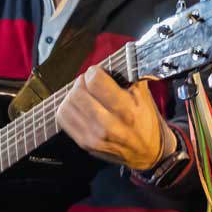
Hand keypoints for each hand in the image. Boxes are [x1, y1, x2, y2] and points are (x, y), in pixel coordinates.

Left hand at [56, 65, 173, 171]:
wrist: (147, 151)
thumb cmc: (145, 119)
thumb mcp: (144, 94)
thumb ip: (128, 75)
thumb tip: (111, 59)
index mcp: (127, 109)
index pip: (95, 80)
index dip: (95, 72)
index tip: (99, 73)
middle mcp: (109, 125)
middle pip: (78, 92)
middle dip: (83, 82)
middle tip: (91, 83)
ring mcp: (94, 136)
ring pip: (67, 104)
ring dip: (74, 94)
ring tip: (85, 95)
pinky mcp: (84, 143)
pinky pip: (63, 118)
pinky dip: (68, 108)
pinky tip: (79, 107)